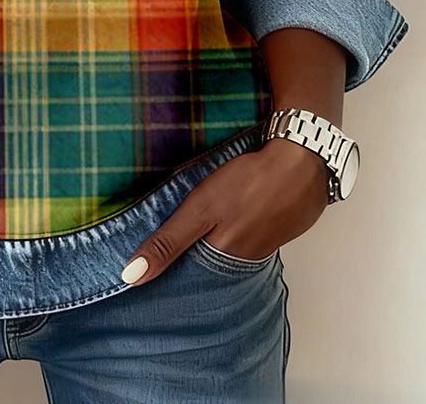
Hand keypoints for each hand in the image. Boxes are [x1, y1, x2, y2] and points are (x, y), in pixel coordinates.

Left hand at [120, 136, 332, 285]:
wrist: (303, 160)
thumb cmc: (249, 183)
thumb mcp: (200, 209)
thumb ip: (168, 242)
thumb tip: (132, 276)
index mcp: (225, 258)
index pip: (191, 276)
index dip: (171, 270)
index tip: (148, 269)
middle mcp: (248, 257)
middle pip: (212, 262)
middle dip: (193, 256)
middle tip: (169, 245)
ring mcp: (268, 242)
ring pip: (233, 247)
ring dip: (218, 239)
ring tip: (200, 227)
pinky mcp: (280, 225)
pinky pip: (253, 233)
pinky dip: (240, 226)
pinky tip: (234, 213)